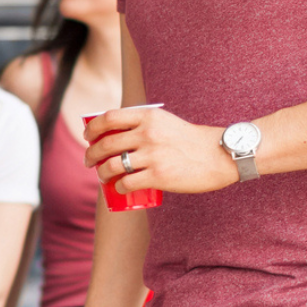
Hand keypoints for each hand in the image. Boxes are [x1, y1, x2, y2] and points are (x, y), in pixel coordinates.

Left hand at [83, 107, 238, 195]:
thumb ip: (145, 125)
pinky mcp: (157, 176)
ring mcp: (152, 156)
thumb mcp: (166, 123)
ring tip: (102, 176)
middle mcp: (147, 134)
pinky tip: (120, 188)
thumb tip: (119, 135)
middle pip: (106, 144)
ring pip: (112, 166)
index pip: (110, 117)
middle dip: (91, 154)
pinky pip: (126, 184)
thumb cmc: (191, 141)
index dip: (93, 128)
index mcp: (148, 117)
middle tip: (89, 161)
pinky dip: (118, 187)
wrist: (218, 155)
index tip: (88, 136)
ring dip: (101, 173)